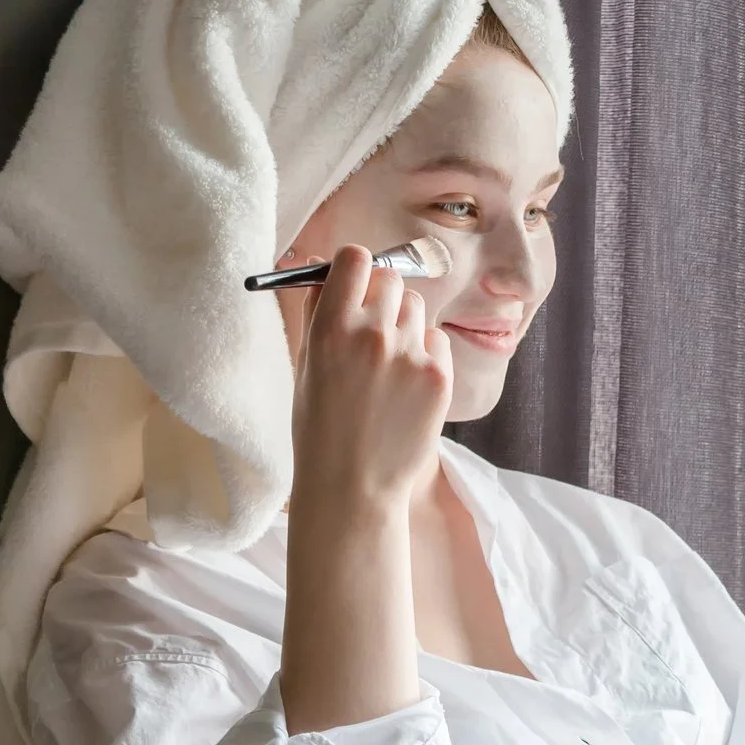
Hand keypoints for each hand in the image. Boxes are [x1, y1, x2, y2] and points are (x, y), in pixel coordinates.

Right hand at [289, 246, 452, 516]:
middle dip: (381, 295)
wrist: (353, 485)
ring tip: (389, 363)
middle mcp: (372, 335)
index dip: (356, 268)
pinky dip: (426, 351)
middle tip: (373, 326)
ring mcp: (410, 355)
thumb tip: (325, 268)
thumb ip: (318, 312)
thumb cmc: (320, 428)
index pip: (356, 259)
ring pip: (417, 308)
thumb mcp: (305, 365)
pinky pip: (438, 339)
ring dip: (405, 323)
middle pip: (391, 279)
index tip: (355, 283)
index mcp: (330, 329)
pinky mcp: (439, 375)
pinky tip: (407, 382)